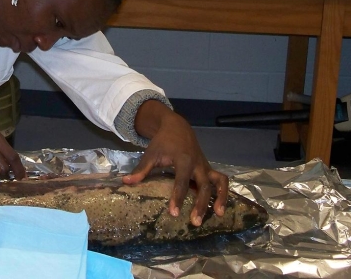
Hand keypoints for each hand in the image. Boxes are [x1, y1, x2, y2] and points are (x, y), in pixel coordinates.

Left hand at [122, 100, 228, 225]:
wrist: (177, 127)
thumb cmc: (162, 142)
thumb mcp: (151, 153)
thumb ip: (141, 169)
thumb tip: (126, 181)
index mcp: (183, 160)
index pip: (181, 181)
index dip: (178, 197)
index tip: (174, 213)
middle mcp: (198, 164)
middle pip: (203, 186)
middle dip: (201, 204)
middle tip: (195, 222)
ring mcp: (205, 166)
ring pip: (219, 182)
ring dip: (221, 198)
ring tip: (218, 214)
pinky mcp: (209, 169)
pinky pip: (221, 180)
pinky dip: (223, 192)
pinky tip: (221, 207)